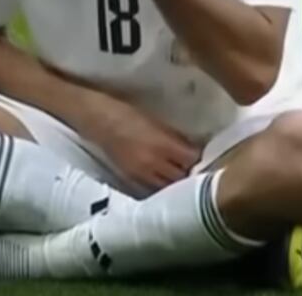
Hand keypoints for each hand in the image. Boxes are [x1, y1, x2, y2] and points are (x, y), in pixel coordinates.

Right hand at [85, 98, 201, 195]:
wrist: (97, 119)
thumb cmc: (127, 113)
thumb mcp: (156, 121)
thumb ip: (174, 137)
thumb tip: (191, 148)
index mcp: (162, 144)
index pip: (191, 159)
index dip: (199, 158)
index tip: (203, 156)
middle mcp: (153, 163)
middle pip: (182, 177)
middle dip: (191, 173)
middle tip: (195, 169)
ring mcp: (141, 173)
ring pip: (168, 187)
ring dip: (177, 183)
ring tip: (181, 177)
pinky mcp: (131, 179)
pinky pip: (153, 189)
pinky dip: (162, 187)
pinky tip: (165, 182)